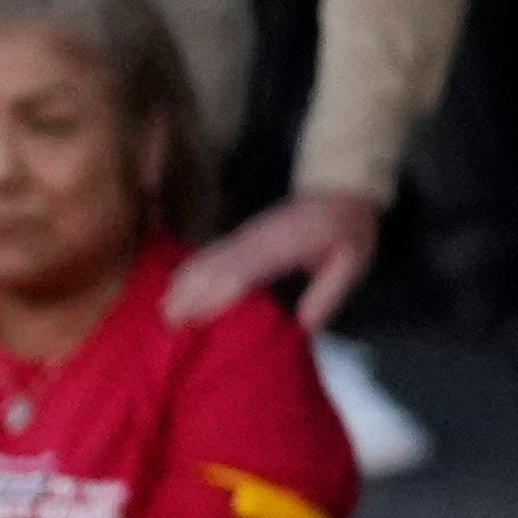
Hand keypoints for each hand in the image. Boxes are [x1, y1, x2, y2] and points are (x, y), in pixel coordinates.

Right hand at [169, 185, 384, 330]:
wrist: (341, 187)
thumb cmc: (348, 229)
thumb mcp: (353, 262)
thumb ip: (328, 293)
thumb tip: (302, 329)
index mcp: (283, 245)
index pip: (243, 271)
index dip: (217, 293)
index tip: (195, 316)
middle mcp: (256, 238)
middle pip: (215, 265)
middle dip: (190, 294)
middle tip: (169, 326)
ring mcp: (246, 235)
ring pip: (207, 258)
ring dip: (184, 284)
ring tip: (164, 313)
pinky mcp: (242, 236)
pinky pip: (210, 253)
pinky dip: (190, 271)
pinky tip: (175, 288)